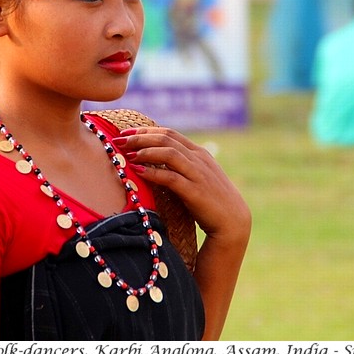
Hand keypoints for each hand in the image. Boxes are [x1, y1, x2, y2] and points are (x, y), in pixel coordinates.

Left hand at [114, 127, 249, 242]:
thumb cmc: (211, 200)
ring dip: (145, 151)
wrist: (233, 222)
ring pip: (169, 153)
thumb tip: (153, 160)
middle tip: (119, 140)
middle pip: (166, 138)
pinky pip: (171, 177)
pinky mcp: (196, 192)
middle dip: (139, 137)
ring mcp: (198, 174)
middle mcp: (198, 159)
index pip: (169, 133)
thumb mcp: (196, 177)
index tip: (125, 133)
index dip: (145, 131)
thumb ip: (180, 166)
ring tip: (127, 155)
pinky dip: (153, 172)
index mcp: (198, 153)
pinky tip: (138, 172)